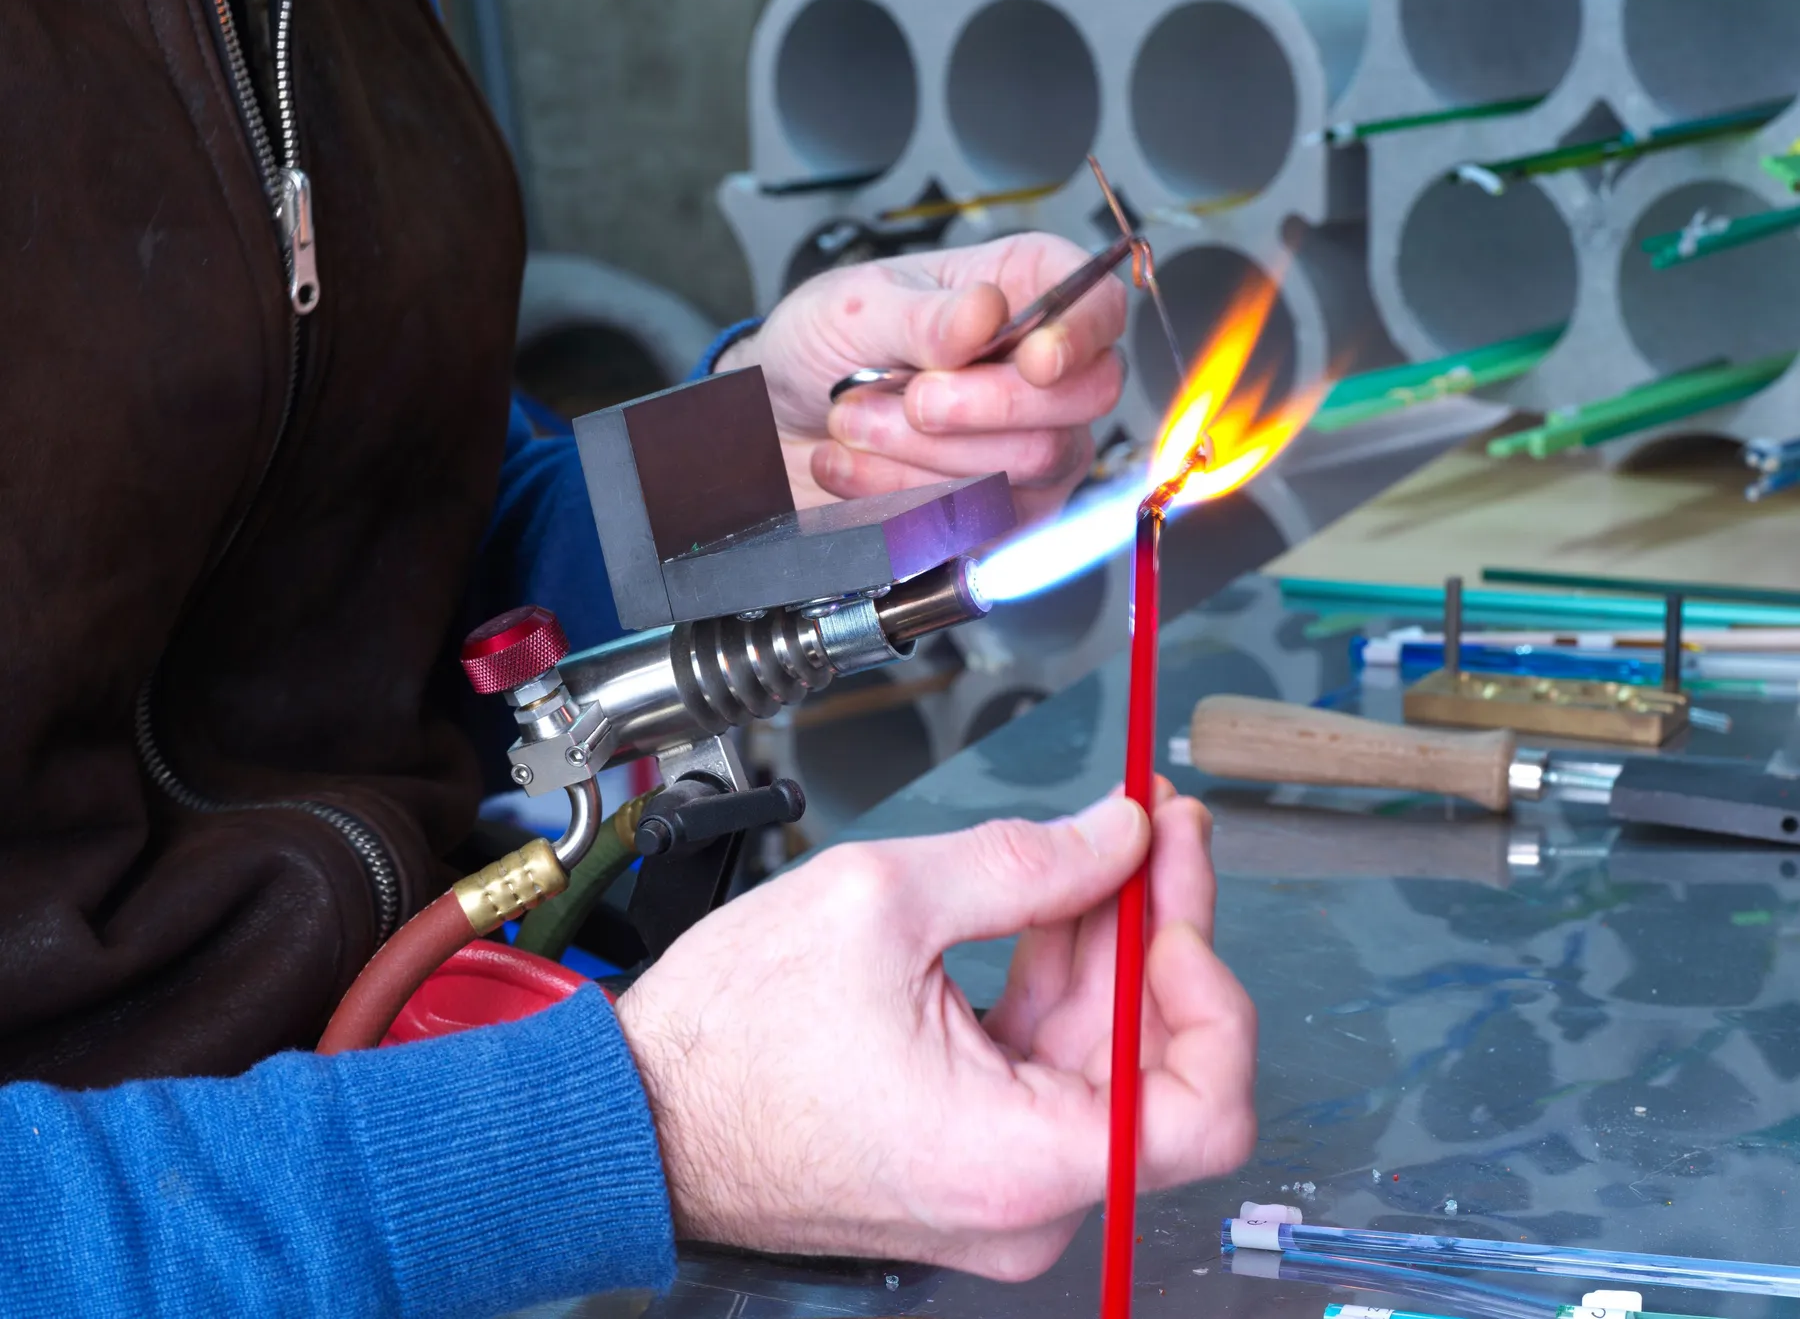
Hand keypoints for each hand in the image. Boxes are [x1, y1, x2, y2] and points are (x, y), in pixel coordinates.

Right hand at [613, 785, 1256, 1279]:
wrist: (636, 1113)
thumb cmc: (726, 1039)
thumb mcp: (882, 901)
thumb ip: (1027, 862)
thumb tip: (1120, 836)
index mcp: (1019, 1160)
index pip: (1205, 1109)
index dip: (1212, 989)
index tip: (1175, 896)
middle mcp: (1024, 1200)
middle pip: (1153, 1060)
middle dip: (1161, 926)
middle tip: (1158, 826)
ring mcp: (998, 1186)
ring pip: (1098, 1054)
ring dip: (1109, 941)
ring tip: (1110, 839)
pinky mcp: (970, 1158)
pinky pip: (1043, 1065)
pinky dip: (1054, 980)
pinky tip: (1056, 897)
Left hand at [716, 233, 1126, 526]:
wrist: (772, 427)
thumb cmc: (822, 348)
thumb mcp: (854, 307)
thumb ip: (923, 315)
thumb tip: (984, 314)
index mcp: (1022, 290)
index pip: (1100, 308)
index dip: (1081, 336)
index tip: (1035, 358)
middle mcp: (1043, 374)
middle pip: (1082, 398)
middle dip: (987, 406)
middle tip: (912, 397)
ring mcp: (1031, 450)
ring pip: (1027, 465)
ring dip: (923, 451)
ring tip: (851, 424)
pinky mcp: (1000, 516)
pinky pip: (984, 520)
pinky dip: (903, 497)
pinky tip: (853, 469)